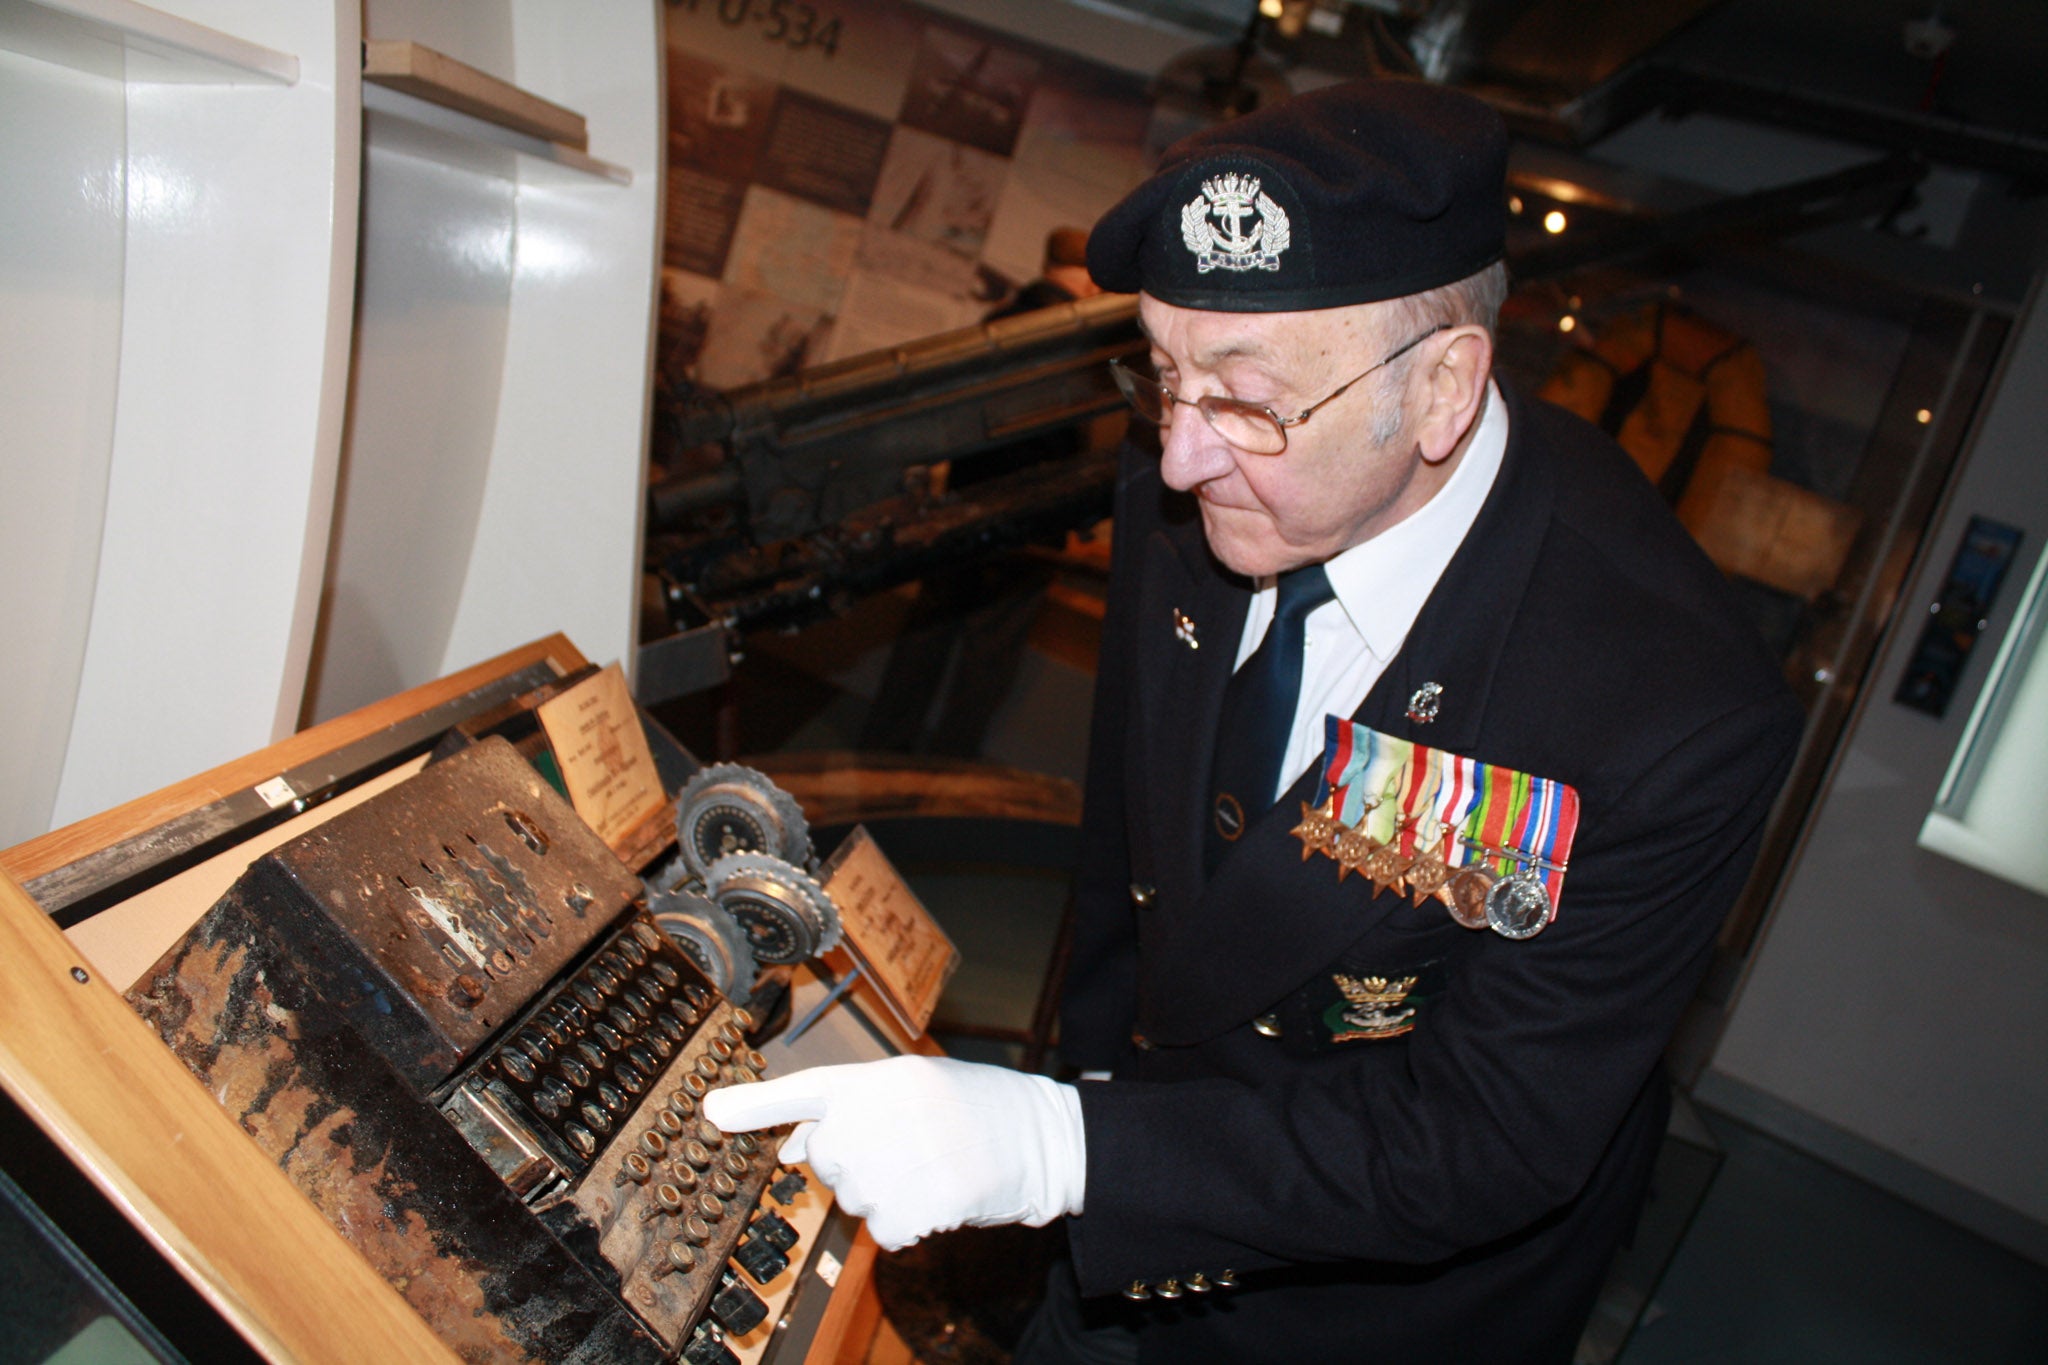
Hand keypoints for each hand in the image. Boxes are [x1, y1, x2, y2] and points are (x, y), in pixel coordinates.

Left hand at [702, 1056, 1085, 1250]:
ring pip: (857, 1200)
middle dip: (857, 1168)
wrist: (1050, 1140)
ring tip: (932, 1170)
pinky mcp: (933, 1197)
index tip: (713, 1114)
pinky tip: (941, 1200)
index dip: (759, 1104)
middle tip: (908, 1153)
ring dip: (888, 1199)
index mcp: (888, 1077)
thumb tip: (790, 1146)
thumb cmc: (980, 1113)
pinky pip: (888, 1230)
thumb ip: (854, 1112)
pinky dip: (911, 1227)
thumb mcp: (916, 1095)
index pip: (810, 1089)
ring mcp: (913, 1153)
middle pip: (829, 1160)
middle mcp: (893, 1108)